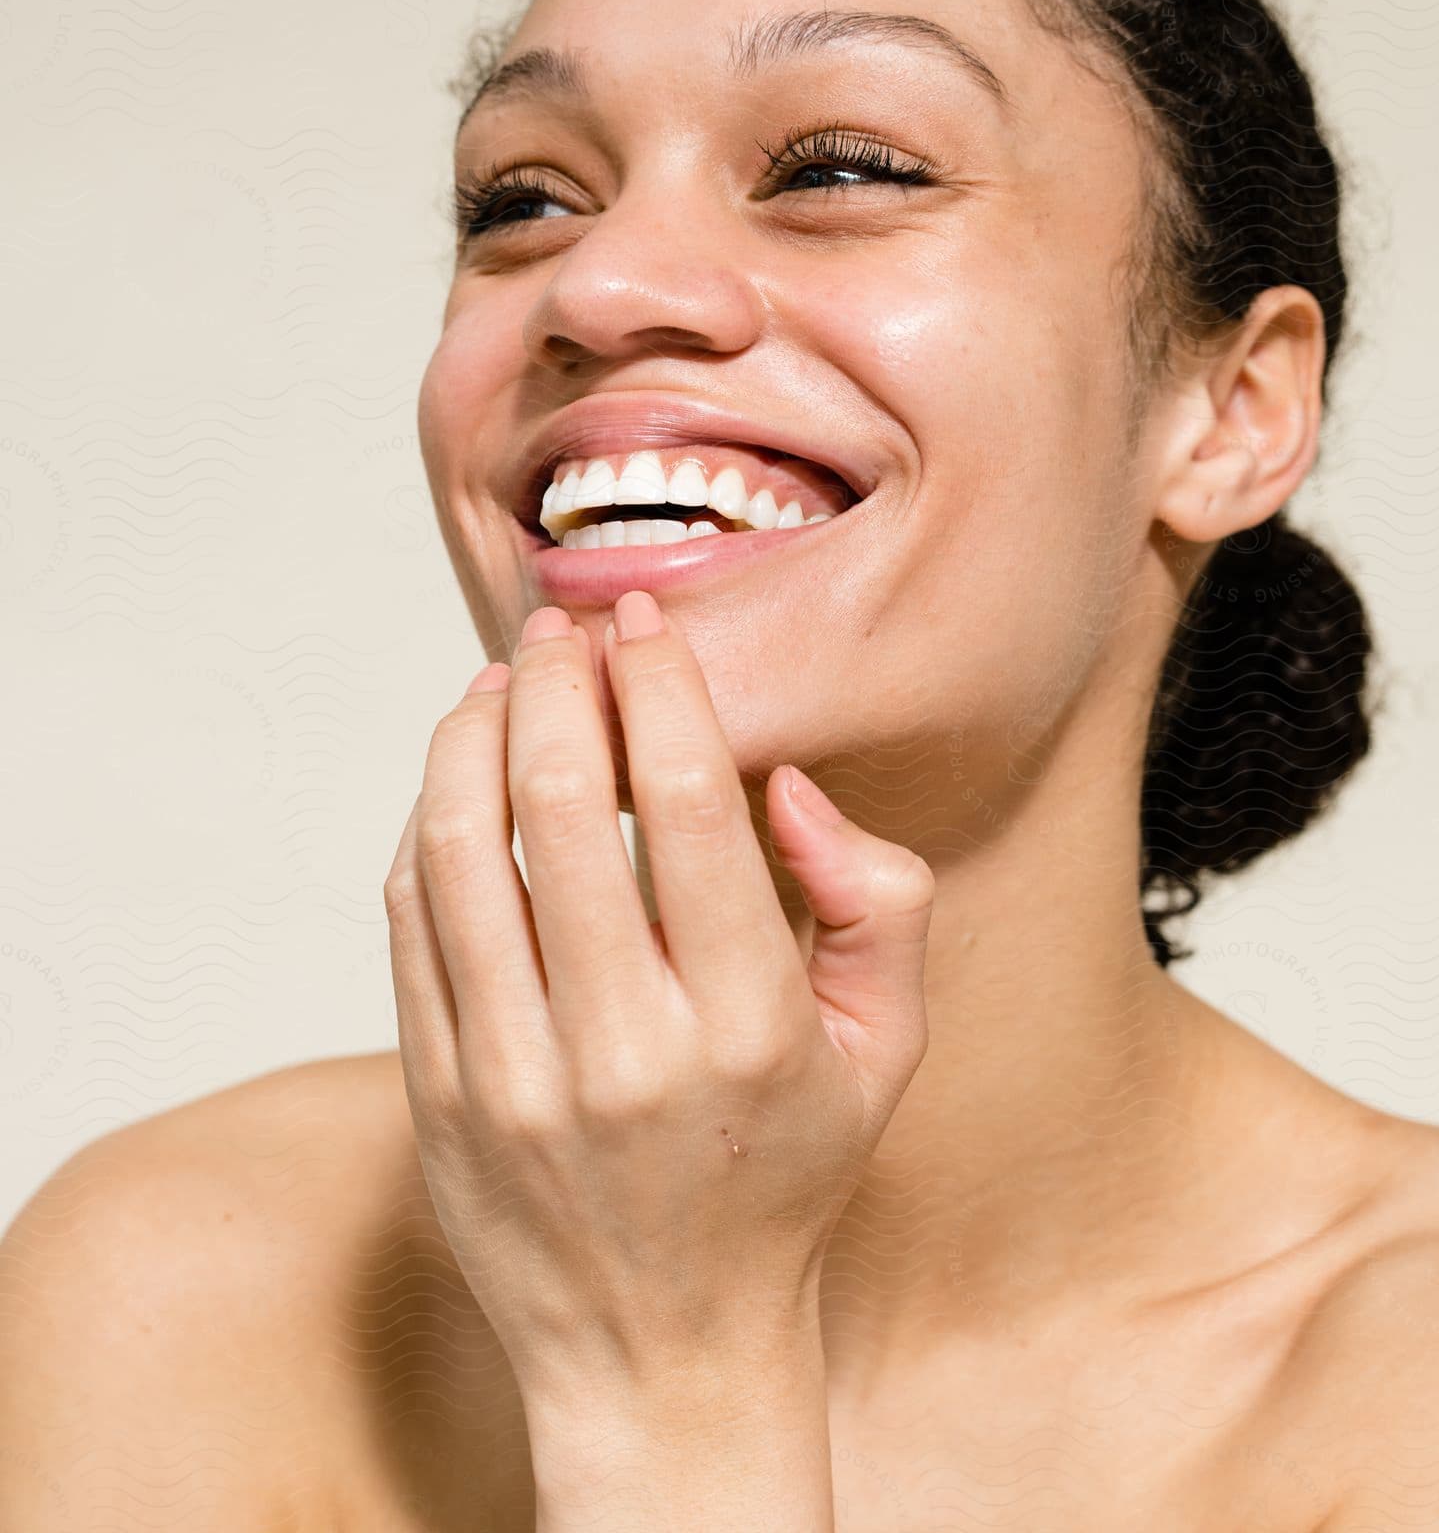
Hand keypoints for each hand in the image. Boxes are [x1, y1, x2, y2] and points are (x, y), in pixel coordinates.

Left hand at [384, 590, 933, 1405]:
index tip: (643, 621)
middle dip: (553, 682)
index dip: (658, 682)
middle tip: (560, 630)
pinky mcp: (439, 1095)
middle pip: (556, 802)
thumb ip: (879, 897)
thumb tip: (784, 784)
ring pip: (461, 849)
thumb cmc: (783, 1176)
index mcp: (747, 1025)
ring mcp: (513, 1077)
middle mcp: (622, 1049)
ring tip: (497, 681)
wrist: (662, 1348)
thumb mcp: (889, 1048)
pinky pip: (411, 922)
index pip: (684, 802)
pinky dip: (427, 824)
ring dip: (470, 736)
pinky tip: (457, 777)